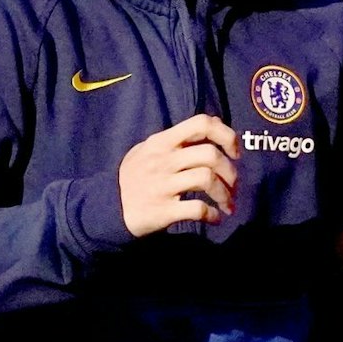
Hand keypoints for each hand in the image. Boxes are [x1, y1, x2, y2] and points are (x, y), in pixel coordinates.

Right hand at [118, 114, 239, 236]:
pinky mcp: (162, 210)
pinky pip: (197, 209)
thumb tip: (213, 124)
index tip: (235, 152)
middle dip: (230, 171)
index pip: (201, 123)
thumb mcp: (149, 149)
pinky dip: (212, 214)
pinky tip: (215, 218)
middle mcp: (163, 160)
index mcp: (163, 142)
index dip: (226, 134)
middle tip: (233, 185)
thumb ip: (178, 138)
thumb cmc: (134, 176)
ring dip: (225, 194)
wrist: (107, 207)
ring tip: (227, 204)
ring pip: (206, 179)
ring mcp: (162, 185)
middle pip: (210, 154)